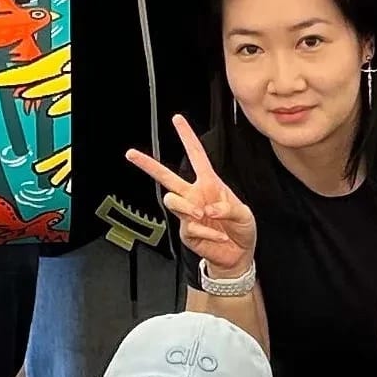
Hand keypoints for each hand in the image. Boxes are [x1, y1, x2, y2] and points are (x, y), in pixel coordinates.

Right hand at [123, 111, 256, 279]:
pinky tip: (218, 236)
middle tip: (132, 154)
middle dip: (148, 164)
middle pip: (166, 177)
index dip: (187, 137)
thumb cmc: (242, 230)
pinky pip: (190, 227)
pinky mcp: (186, 232)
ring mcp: (188, 214)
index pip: (196, 156)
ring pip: (173, 201)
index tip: (177, 120)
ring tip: (200, 214)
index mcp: (209, 184)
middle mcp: (195, 196)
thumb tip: (207, 207)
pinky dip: (207, 232)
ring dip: (187, 206)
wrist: (238, 255)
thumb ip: (227, 207)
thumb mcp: (244, 214)